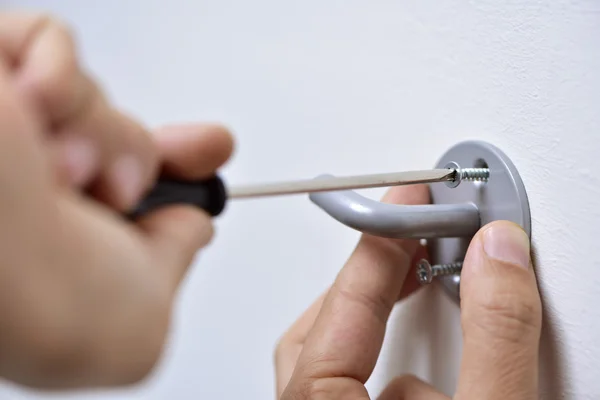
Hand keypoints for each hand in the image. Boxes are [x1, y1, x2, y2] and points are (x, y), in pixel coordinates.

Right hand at [0, 12, 232, 388]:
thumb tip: (193, 225)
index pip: (115, 185)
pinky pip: (47, 38)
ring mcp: (2, 135)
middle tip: (122, 187)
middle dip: (133, 153)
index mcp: (48, 245)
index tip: (210, 152)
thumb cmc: (49, 304)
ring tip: (68, 171)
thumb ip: (171, 264)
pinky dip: (58, 73)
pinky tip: (33, 113)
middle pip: (108, 136)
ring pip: (90, 97)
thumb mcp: (142, 319)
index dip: (169, 167)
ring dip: (102, 133)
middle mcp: (20, 190)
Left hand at [276, 185, 541, 398]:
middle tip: (410, 246)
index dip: (381, 242)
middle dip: (369, 283)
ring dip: (383, 337)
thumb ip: (493, 339)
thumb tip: (496, 256)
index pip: (344, 304)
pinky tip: (443, 392)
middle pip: (318, 332)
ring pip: (332, 367)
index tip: (408, 201)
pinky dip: (393, 380)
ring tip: (427, 303)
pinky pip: (351, 396)